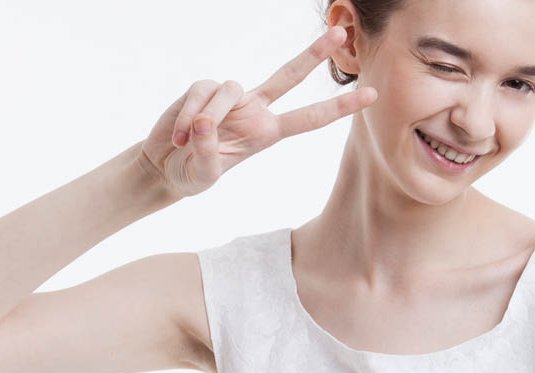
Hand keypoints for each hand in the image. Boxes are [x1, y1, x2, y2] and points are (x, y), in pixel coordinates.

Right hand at [135, 26, 377, 198]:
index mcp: (267, 133)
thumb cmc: (191, 174)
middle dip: (314, 55)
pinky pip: (202, 92)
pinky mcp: (204, 88)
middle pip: (289, 76)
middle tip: (341, 34)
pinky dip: (188, 115)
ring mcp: (230, 96)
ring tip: (186, 141)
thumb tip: (207, 120)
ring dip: (206, 117)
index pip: (308, 118)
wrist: (164, 166)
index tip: (371, 94)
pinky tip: (178, 134)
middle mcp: (254, 110)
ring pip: (230, 89)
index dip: (339, 107)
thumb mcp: (204, 175)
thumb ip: (207, 153)